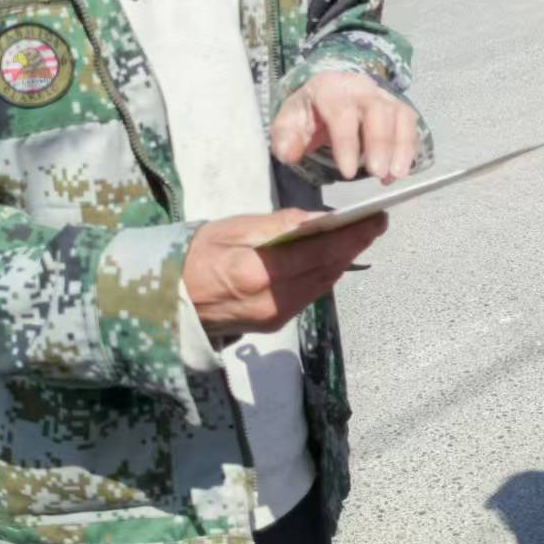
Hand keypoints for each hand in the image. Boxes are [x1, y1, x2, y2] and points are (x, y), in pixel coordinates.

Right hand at [182, 209, 387, 335]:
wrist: (166, 301)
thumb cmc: (194, 256)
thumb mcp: (231, 229)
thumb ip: (277, 226)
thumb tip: (318, 219)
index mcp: (259, 273)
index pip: (319, 252)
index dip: (352, 236)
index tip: (377, 219)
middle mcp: (273, 301)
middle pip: (327, 271)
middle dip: (355, 247)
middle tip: (376, 224)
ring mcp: (275, 317)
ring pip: (322, 285)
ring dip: (343, 261)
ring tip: (360, 237)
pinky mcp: (274, 324)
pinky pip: (309, 295)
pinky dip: (324, 274)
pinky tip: (331, 258)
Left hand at [269, 71, 417, 182]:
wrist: (328, 93)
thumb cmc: (309, 113)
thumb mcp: (288, 122)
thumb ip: (285, 139)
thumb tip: (289, 154)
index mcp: (331, 90)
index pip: (342, 114)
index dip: (347, 144)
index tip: (347, 174)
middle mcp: (362, 89)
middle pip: (378, 111)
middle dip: (380, 143)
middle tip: (378, 173)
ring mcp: (384, 96)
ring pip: (400, 115)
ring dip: (401, 146)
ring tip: (396, 175)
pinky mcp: (398, 107)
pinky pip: (410, 124)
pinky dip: (409, 147)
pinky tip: (401, 170)